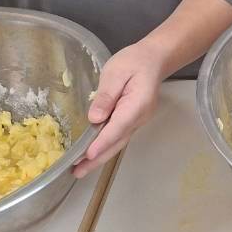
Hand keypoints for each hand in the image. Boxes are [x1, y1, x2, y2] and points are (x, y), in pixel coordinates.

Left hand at [73, 41, 166, 176]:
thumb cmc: (134, 62)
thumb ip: (106, 94)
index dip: (102, 142)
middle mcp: (139, 118)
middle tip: (77, 172)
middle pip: (117, 142)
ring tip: (80, 170)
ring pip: (117, 143)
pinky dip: (105, 148)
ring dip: (99, 157)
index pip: (118, 127)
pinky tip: (92, 154)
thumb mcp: (116, 72)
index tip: (88, 154)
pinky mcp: (132, 121)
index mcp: (137, 104)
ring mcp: (137, 122)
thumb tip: (95, 117)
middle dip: (97, 158)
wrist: (153, 60)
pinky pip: (118, 138)